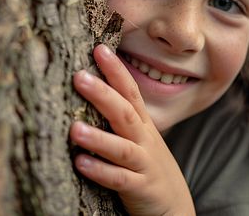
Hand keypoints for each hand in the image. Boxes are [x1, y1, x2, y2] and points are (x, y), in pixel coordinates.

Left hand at [70, 44, 194, 215]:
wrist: (175, 206)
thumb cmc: (146, 165)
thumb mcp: (137, 136)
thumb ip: (119, 114)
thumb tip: (89, 86)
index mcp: (142, 124)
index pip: (130, 91)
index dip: (116, 70)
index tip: (98, 49)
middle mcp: (144, 140)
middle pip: (124, 113)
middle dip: (103, 94)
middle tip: (78, 77)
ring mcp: (143, 164)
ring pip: (121, 148)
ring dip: (98, 138)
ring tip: (73, 128)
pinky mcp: (140, 188)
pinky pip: (119, 180)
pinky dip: (101, 171)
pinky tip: (80, 163)